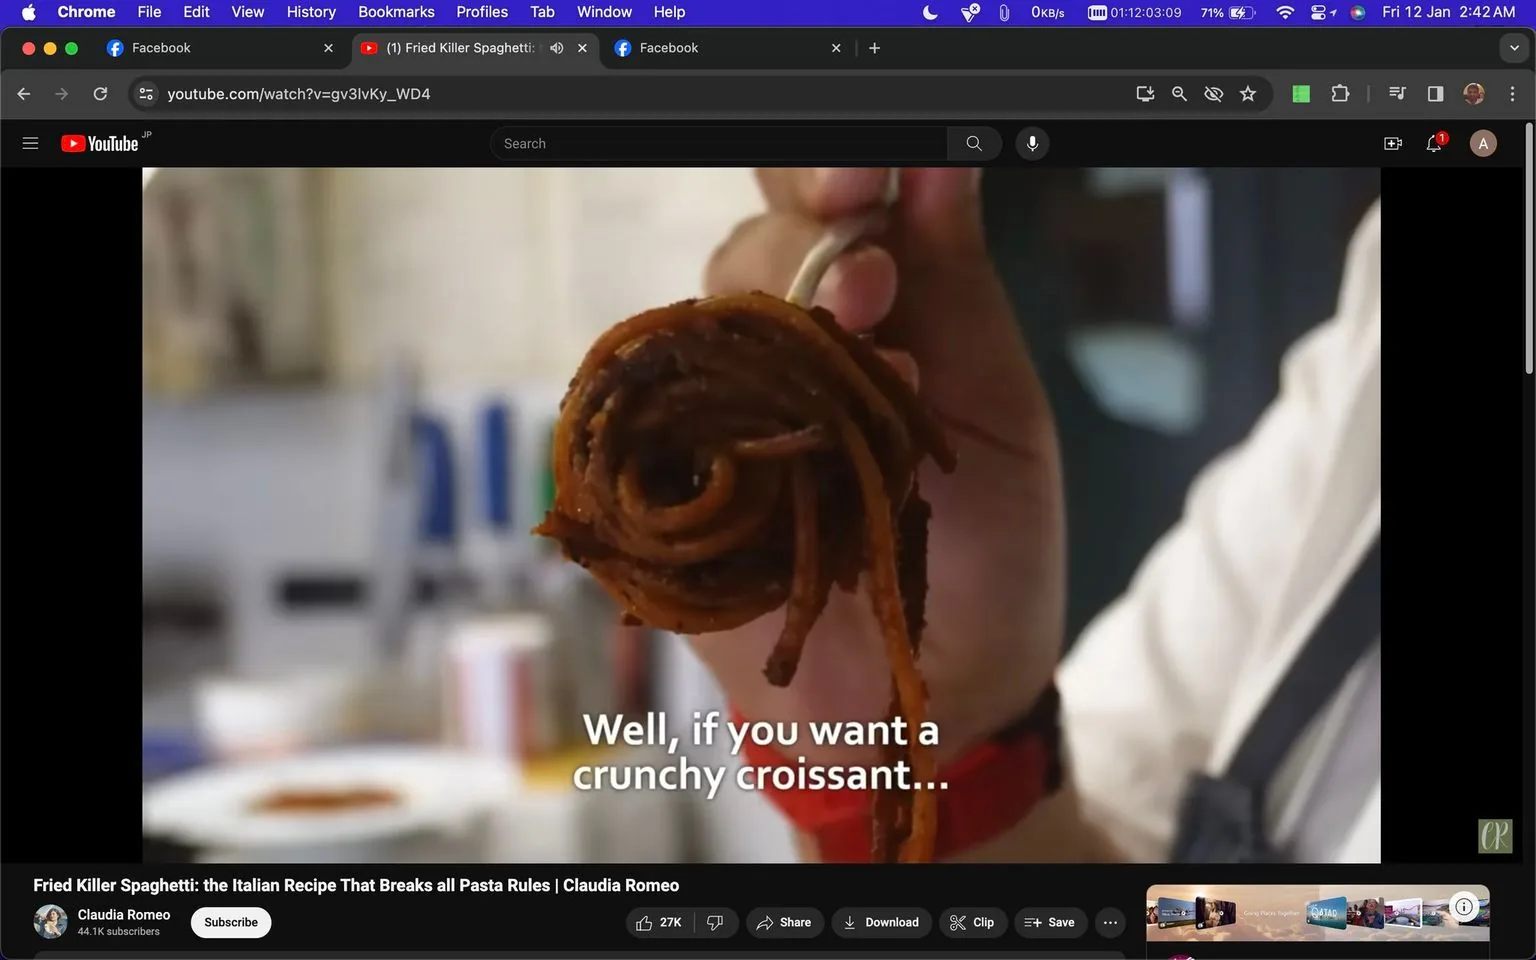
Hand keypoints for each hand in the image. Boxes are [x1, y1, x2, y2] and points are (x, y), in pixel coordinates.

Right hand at [691, 168, 1064, 767]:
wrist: (932, 699)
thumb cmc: (981, 555)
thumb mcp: (996, 412)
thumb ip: (958, 286)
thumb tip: (944, 158)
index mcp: (864, 314)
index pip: (820, 206)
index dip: (826, 180)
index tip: (865, 185)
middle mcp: (779, 352)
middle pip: (747, 253)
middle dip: (800, 253)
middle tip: (867, 292)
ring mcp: (714, 418)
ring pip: (694, 326)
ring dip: (763, 338)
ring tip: (858, 390)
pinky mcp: (661, 489)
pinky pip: (639, 420)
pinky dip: (689, 416)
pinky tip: (749, 444)